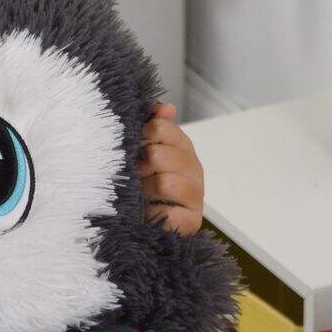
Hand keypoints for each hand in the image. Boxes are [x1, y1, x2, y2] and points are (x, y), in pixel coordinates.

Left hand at [136, 102, 204, 234]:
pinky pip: (167, 213)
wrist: (153, 224)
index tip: (135, 147)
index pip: (161, 128)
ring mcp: (196, 195)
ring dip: (144, 191)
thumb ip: (154, 125)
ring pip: (163, 183)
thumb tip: (165, 108)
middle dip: (140, 166)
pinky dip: (154, 214)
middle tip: (136, 176)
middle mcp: (194, 168)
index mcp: (183, 147)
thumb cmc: (148, 184)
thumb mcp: (147, 150)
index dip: (142, 136)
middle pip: (158, 155)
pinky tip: (150, 214)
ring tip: (141, 196)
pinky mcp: (192, 221)